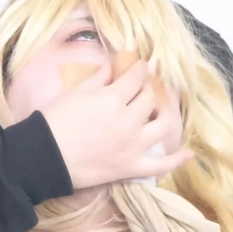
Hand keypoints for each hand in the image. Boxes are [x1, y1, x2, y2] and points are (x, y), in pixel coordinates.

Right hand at [40, 59, 193, 188]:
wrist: (43, 158)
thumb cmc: (54, 122)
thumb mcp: (76, 93)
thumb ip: (100, 77)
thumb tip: (115, 64)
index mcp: (113, 98)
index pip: (137, 77)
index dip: (140, 69)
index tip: (141, 66)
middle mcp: (129, 120)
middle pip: (149, 99)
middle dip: (147, 90)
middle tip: (142, 88)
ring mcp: (133, 145)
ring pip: (162, 125)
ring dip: (164, 114)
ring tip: (159, 110)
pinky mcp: (131, 167)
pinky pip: (161, 165)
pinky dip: (177, 159)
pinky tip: (189, 152)